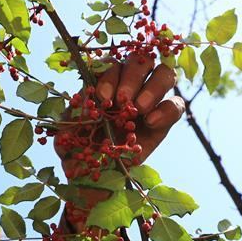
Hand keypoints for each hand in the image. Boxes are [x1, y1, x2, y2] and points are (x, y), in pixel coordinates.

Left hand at [55, 56, 183, 229]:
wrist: (96, 179)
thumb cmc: (78, 153)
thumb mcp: (66, 134)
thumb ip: (72, 116)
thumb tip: (84, 100)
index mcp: (104, 82)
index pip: (112, 64)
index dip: (108, 76)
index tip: (102, 98)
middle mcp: (130, 84)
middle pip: (140, 61)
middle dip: (131, 77)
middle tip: (123, 101)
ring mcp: (151, 98)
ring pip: (164, 74)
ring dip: (153, 86)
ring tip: (139, 109)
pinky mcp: (166, 117)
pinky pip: (176, 104)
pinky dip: (166, 109)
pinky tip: (151, 122)